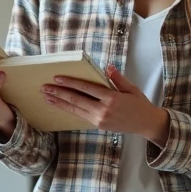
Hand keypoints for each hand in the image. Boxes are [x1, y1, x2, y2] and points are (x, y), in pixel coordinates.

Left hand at [42, 65, 170, 143]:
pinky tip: (59, 105)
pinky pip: (80, 115)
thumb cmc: (139, 104)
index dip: (71, 83)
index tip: (57, 78)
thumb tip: (107, 67)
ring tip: (47, 96)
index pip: (87, 88)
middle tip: (45, 87)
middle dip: (59, 93)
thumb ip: (117, 78)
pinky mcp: (98, 125)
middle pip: (76, 100)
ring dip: (59, 102)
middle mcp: (103, 110)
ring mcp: (99, 119)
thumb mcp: (131, 88)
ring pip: (75, 109)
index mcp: (112, 98)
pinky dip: (68, 110)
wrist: (146, 124)